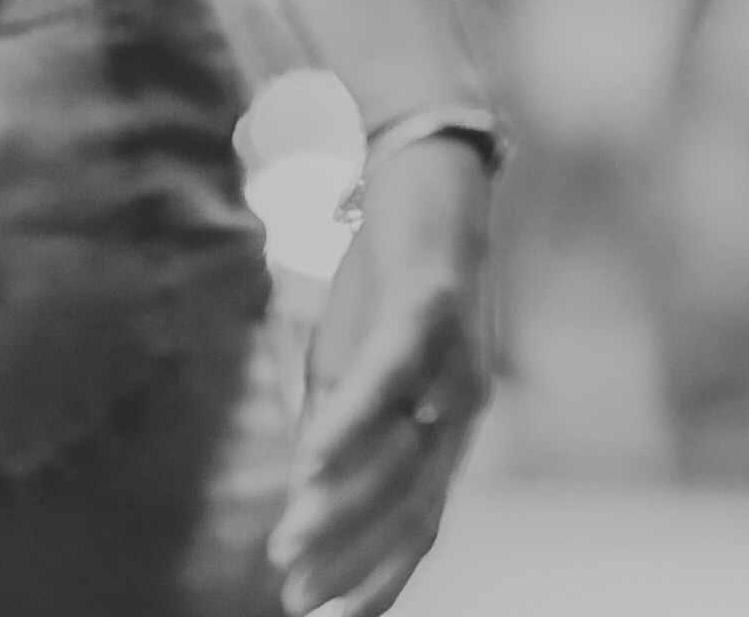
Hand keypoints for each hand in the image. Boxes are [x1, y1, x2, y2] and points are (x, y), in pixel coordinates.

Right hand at [273, 126, 500, 616]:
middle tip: (294, 594)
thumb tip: (304, 508)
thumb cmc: (380, 285)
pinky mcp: (431, 304)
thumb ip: (332, 437)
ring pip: (400, 452)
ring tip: (287, 544)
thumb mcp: (345, 373)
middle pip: (412, 505)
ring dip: (339, 505)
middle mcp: (461, 404)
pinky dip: (349, 424)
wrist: (418, 173)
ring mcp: (453, 356)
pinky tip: (309, 463)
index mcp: (445, 430)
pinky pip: (391, 376)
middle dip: (349, 557)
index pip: (419, 527)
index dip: (375, 580)